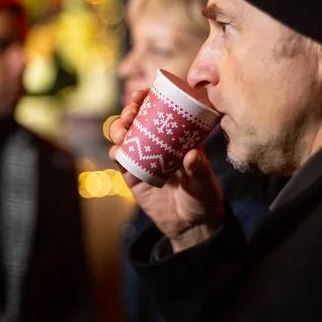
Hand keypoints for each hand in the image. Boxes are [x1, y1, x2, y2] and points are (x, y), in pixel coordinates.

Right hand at [109, 89, 223, 251]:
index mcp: (177, 137)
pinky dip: (116, 154)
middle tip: (131, 112)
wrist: (191, 227)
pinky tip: (117, 151)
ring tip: (123, 131)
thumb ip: (200, 170)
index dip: (148, 99)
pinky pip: (120, 161)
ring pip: (124, 138)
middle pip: (137, 121)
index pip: (160, 111)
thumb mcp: (205, 183)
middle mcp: (158, 144)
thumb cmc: (204, 199)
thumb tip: (191, 154)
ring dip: (119, 129)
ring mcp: (143, 160)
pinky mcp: (133, 177)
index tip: (142, 93)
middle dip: (129, 112)